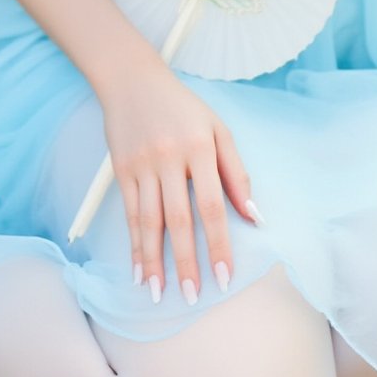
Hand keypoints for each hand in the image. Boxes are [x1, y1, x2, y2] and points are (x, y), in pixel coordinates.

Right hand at [100, 63, 258, 303]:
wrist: (133, 80)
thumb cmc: (183, 108)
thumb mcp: (218, 129)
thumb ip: (236, 173)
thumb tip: (254, 217)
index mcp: (200, 147)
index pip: (212, 205)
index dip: (219, 243)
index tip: (225, 276)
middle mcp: (169, 158)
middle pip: (178, 219)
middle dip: (186, 261)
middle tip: (194, 295)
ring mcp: (142, 165)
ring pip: (149, 221)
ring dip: (154, 261)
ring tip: (159, 293)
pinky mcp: (121, 170)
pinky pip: (129, 214)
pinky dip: (134, 245)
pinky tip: (138, 270)